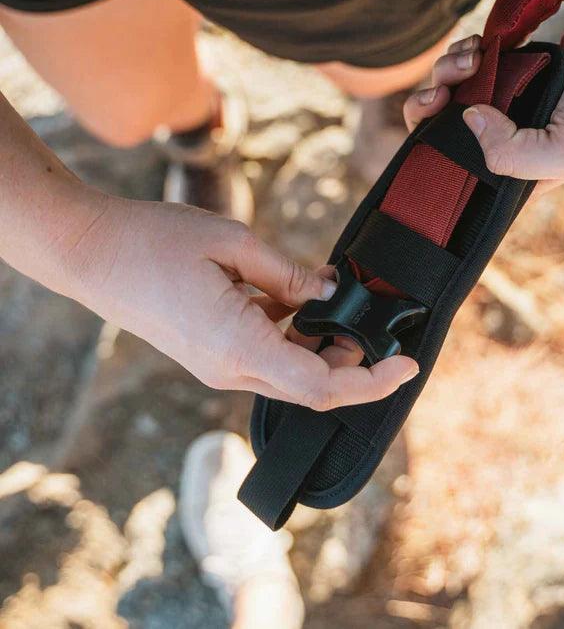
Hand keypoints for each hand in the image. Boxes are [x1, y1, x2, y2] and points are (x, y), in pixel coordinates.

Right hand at [63, 197, 418, 409]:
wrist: (91, 253)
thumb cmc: (153, 242)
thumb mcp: (234, 245)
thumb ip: (290, 275)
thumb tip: (332, 295)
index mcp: (238, 347)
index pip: (323, 387)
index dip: (372, 382)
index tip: (407, 363)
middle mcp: (231, 370)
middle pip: (314, 385)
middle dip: (354, 359)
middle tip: (373, 315)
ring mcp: (220, 368)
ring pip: (293, 373)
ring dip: (325, 347)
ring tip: (338, 301)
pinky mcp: (213, 357)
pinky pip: (268, 358)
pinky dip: (296, 338)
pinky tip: (302, 303)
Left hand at [403, 18, 563, 194]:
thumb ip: (512, 154)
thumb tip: (467, 119)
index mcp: (505, 175)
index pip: (449, 178)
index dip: (429, 154)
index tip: (436, 124)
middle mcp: (494, 144)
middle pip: (434, 133)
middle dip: (427, 106)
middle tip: (444, 89)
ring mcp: (494, 108)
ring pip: (444, 94)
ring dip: (446, 71)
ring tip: (471, 57)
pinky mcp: (499, 75)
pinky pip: (462, 67)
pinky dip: (461, 53)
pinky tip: (478, 47)